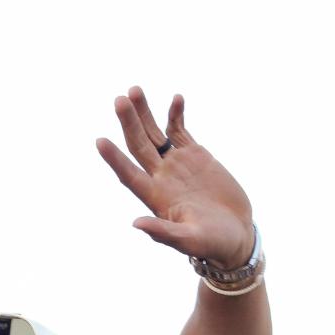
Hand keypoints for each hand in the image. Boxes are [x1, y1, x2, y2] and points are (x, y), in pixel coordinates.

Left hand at [96, 87, 254, 266]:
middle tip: (119, 100)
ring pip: (155, 134)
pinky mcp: (195, 156)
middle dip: (129, 123)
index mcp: (155, 197)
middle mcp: (161, 177)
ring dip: (145, 113)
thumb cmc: (212, 244)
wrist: (235, 235)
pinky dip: (177, 115)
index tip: (100, 141)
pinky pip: (181, 131)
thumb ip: (164, 232)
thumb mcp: (190, 241)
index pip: (129, 174)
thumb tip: (136, 223)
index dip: (114, 159)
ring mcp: (177, 164)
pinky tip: (176, 98)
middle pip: (139, 146)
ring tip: (134, 90)